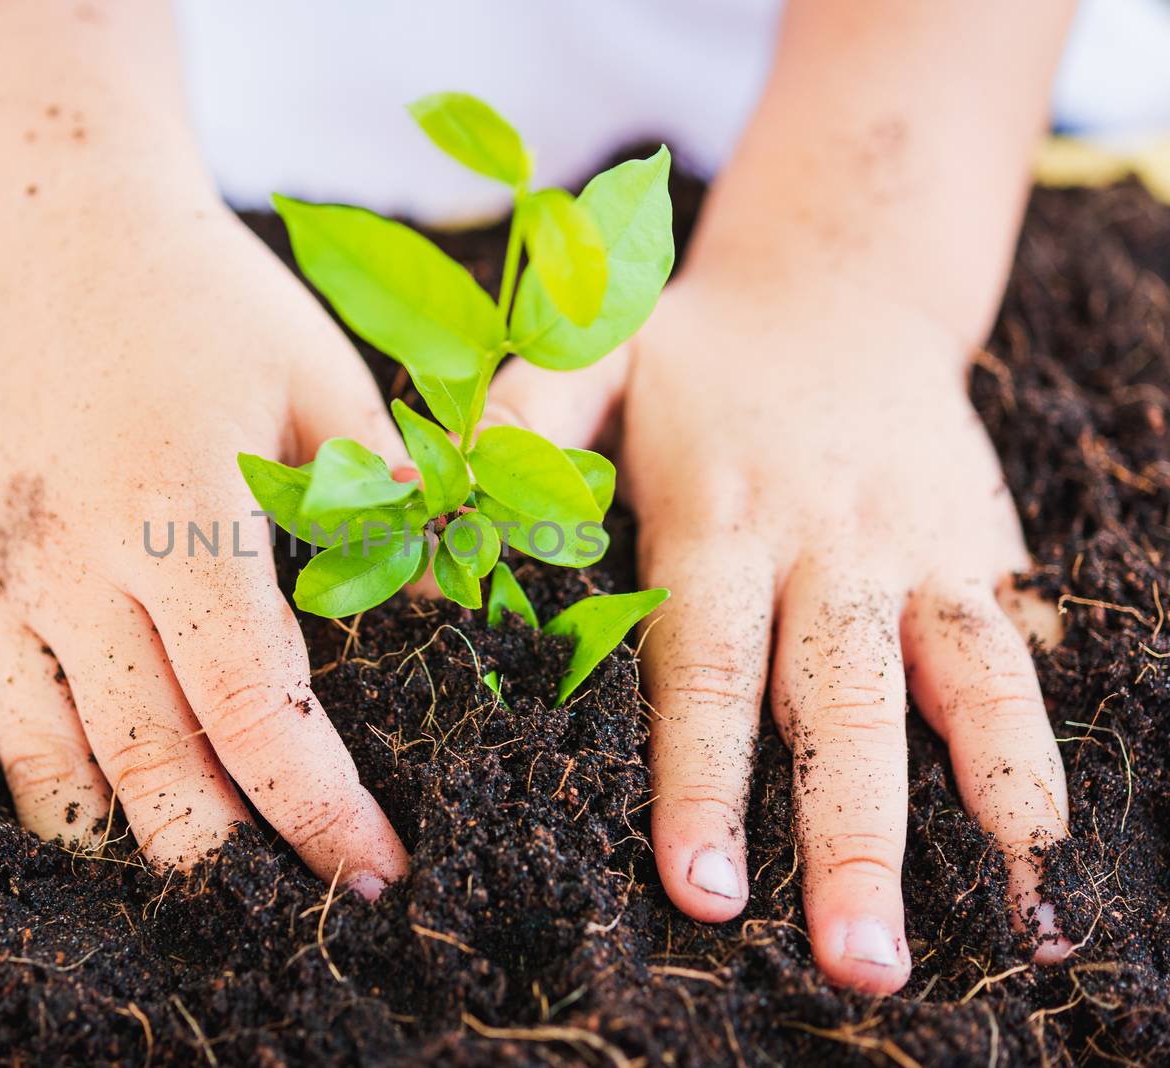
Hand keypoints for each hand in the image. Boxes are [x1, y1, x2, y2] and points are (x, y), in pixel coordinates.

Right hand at [0, 206, 408, 894]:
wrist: (74, 247)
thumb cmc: (218, 313)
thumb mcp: (326, 385)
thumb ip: (388, 506)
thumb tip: (463, 619)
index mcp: (180, 511)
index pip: (255, 702)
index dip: (318, 805)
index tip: (375, 869)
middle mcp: (78, 560)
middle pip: (145, 760)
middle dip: (224, 848)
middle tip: (291, 886)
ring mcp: (7, 577)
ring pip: (43, 762)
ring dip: (118, 834)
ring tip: (195, 866)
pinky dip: (13, 779)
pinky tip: (74, 810)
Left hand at [492, 268, 1070, 991]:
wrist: (839, 286)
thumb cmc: (693, 355)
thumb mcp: (594, 352)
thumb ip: (524, 416)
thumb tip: (425, 493)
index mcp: (718, 519)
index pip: (706, 666)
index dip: (702, 775)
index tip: (698, 882)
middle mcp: (823, 546)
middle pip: (835, 704)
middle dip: (844, 836)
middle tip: (846, 957)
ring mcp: (911, 552)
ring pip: (950, 688)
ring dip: (969, 808)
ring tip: (987, 920)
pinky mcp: (977, 554)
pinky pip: (1011, 659)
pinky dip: (1029, 749)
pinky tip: (1038, 840)